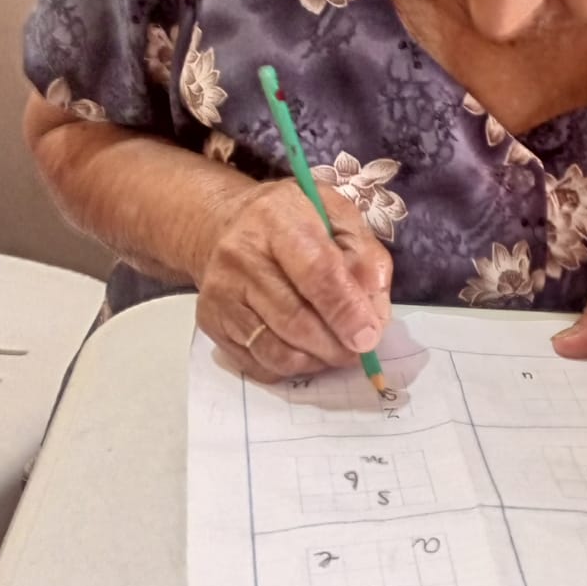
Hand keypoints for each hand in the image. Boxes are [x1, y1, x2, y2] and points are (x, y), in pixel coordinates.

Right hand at [194, 180, 391, 383]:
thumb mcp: (338, 217)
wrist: (226, 224)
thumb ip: (366, 258)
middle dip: (335, 346)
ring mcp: (221, 292)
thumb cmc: (294, 221)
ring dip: (316, 361)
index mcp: (277, 217)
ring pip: (276, 350)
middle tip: (358, 352)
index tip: (368, 338)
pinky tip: (306, 351)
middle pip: (295, 319)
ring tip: (335, 351)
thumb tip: (375, 314)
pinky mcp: (211, 322)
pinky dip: (291, 368)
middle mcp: (240, 254)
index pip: (316, 272)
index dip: (345, 311)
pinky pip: (259, 363)